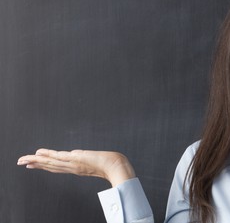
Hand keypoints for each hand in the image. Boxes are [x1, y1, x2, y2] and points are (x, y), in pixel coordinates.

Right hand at [17, 149, 135, 186]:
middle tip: (21, 162)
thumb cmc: (111, 164)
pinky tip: (39, 153)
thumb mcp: (97, 162)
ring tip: (24, 159)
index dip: (44, 166)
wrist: (117, 167)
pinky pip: (58, 156)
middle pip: (50, 166)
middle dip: (35, 164)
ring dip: (36, 160)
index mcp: (76, 168)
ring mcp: (73, 163)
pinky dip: (48, 155)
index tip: (33, 164)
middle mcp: (72, 167)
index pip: (57, 167)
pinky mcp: (76, 159)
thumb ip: (88, 159)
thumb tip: (81, 155)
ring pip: (50, 162)